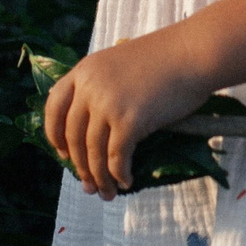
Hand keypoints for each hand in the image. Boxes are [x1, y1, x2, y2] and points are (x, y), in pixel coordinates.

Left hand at [40, 28, 211, 200]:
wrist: (192, 53)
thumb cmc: (164, 59)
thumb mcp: (119, 63)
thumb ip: (102, 86)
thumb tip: (94, 127)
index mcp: (84, 71)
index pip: (53, 107)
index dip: (54, 135)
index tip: (62, 154)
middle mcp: (89, 87)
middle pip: (73, 136)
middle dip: (80, 166)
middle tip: (88, 186)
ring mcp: (108, 104)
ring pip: (94, 152)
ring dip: (99, 178)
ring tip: (107, 193)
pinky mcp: (129, 121)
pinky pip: (117, 157)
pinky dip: (119, 174)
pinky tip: (126, 182)